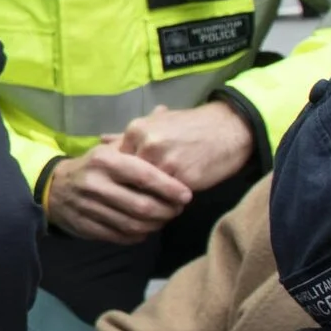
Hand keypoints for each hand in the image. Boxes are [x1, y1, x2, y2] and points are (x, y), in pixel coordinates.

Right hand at [43, 142, 192, 243]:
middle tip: (177, 210)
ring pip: (132, 224)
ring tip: (164, 219)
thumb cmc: (92, 166)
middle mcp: (96, 184)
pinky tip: (145, 229)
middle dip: (166, 211)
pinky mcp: (86, 226)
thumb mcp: (110, 148)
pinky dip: (138, 235)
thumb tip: (164, 110)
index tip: (186, 195)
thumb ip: (137, 138)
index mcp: (105, 160)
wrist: (54, 188)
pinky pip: (120, 236)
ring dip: (155, 225)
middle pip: (141, 205)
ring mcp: (89, 207)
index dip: (169, 188)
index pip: (144, 176)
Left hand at [116, 102, 252, 193]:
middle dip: (130, 191)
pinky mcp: (183, 178)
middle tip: (133, 200)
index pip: (115, 162)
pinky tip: (168, 205)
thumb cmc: (190, 126)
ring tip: (151, 206)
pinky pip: (167, 198)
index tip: (122, 185)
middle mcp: (147, 144)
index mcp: (136, 130)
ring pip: (146, 191)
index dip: (119, 177)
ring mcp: (165, 162)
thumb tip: (102, 140)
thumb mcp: (157, 123)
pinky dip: (166, 204)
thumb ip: (128, 135)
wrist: (229, 128)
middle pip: (127, 179)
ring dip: (148, 201)